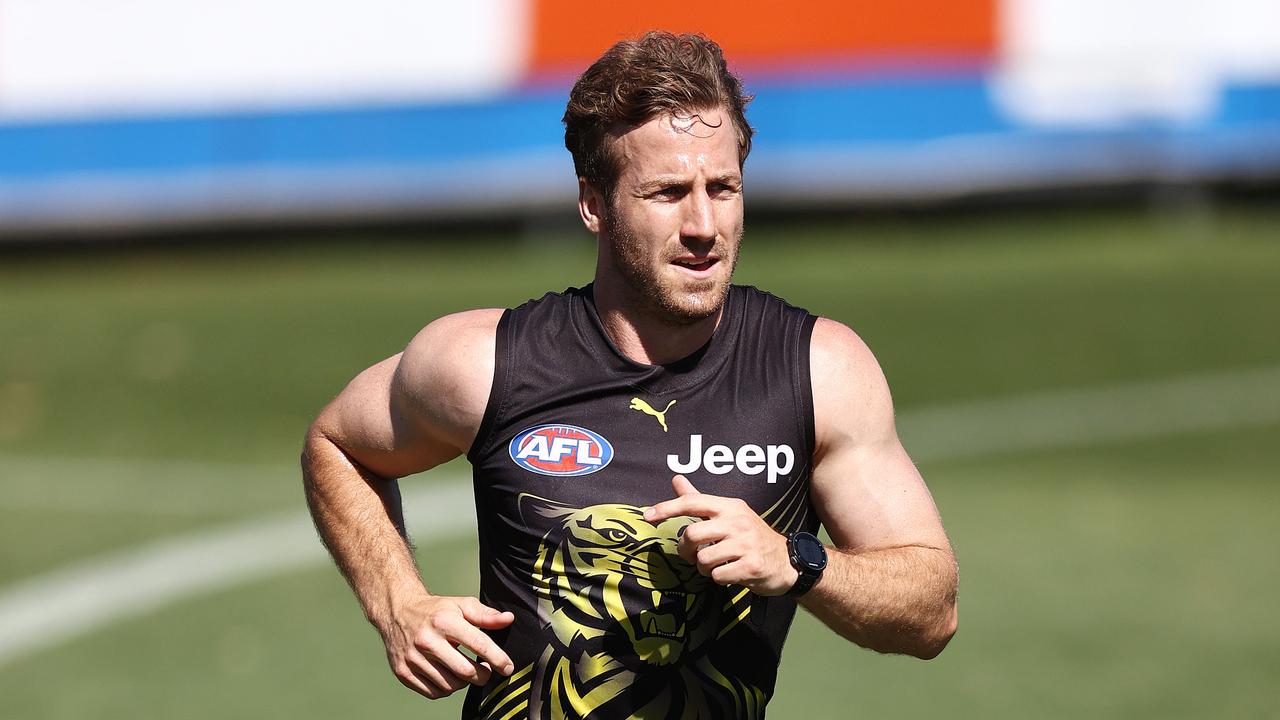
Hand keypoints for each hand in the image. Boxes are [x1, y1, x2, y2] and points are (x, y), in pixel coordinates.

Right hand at [377, 592, 514, 699]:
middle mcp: (427, 641)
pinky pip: (433, 692)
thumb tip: (508, 619)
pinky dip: (446, 688)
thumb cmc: (435, 610)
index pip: (478, 644)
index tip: (507, 667)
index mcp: (444, 621)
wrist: (397, 612)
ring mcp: (413, 658)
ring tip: (465, 669)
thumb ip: (486, 614)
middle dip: (483, 675)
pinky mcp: (403, 672)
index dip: (497, 658)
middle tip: (486, 670)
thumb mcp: (461, 605)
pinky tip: (448, 675)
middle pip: (465, 671)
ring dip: (463, 682)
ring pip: (450, 685)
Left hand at [644, 475, 798, 595]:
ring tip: (717, 565)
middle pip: (692, 534)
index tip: (648, 515)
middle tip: (692, 555)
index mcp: (730, 506)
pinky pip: (717, 576)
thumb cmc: (752, 537)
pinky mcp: (751, 565)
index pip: (693, 502)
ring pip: (703, 559)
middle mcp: (738, 521)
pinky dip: (719, 579)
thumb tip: (676, 479)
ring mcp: (746, 544)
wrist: (788, 561)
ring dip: (704, 568)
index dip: (667, 507)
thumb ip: (700, 500)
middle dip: (686, 550)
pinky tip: (730, 573)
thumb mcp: (730, 514)